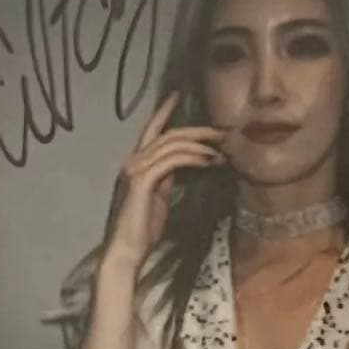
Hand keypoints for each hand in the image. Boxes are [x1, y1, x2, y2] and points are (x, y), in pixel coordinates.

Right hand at [101, 92, 224, 272]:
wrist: (125, 252)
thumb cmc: (142, 230)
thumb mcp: (160, 197)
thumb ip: (168, 178)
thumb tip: (187, 165)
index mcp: (136, 165)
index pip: (151, 130)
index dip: (164, 111)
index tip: (177, 96)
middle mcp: (132, 162)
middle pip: (168, 134)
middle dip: (197, 129)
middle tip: (221, 130)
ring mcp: (134, 170)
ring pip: (171, 144)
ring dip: (200, 145)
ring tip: (222, 150)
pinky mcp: (141, 181)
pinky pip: (172, 160)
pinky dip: (193, 158)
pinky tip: (210, 162)